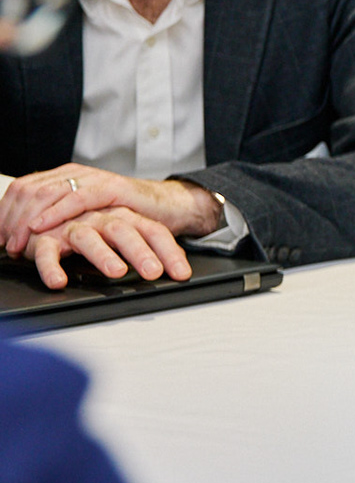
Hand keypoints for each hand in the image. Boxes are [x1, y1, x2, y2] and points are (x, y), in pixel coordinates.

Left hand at [0, 163, 221, 256]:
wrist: (169, 208)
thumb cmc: (127, 216)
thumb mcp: (85, 218)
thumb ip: (58, 221)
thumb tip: (23, 240)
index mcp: (65, 177)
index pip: (22, 189)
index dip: (5, 214)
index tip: (0, 239)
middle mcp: (76, 173)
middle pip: (29, 190)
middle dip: (11, 220)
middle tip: (6, 245)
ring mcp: (93, 178)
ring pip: (47, 192)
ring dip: (27, 220)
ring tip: (19, 242)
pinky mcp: (112, 188)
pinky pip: (76, 198)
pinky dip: (55, 213)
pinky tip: (42, 227)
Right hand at [20, 207, 193, 288]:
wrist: (49, 202)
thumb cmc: (92, 221)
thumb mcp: (122, 230)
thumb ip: (147, 247)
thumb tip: (177, 269)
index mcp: (124, 215)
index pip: (153, 231)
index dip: (169, 251)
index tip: (181, 273)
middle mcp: (101, 218)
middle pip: (123, 230)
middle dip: (140, 252)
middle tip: (153, 272)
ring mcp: (73, 225)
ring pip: (88, 237)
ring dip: (103, 254)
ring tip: (117, 272)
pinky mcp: (45, 236)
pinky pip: (46, 251)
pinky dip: (51, 266)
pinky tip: (59, 280)